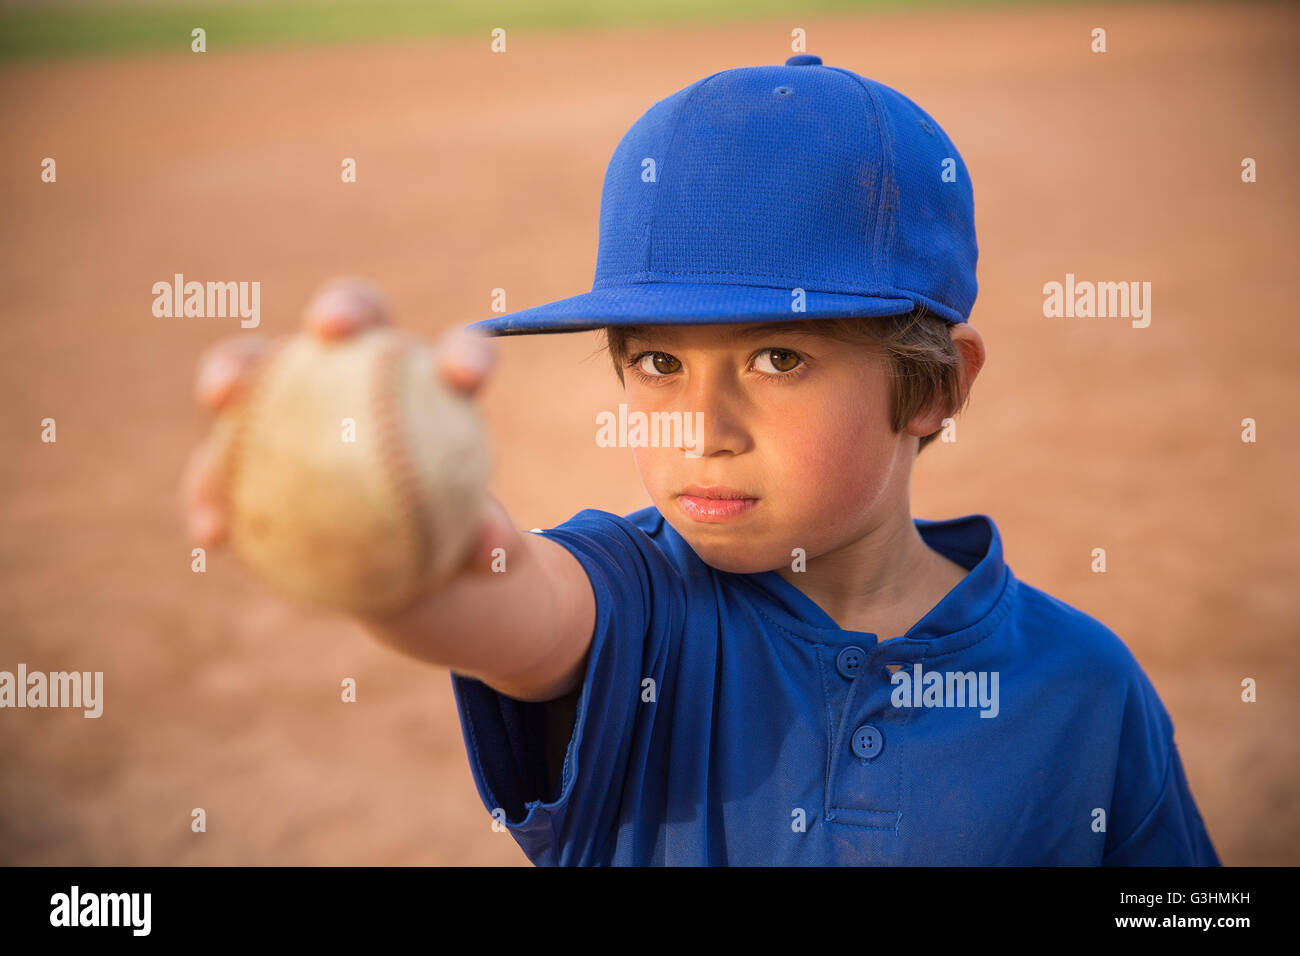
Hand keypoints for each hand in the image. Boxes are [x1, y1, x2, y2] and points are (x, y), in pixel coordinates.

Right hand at [179, 277, 513, 575]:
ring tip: (221, 397)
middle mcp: (366, 373)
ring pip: (262, 369)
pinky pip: (222, 462)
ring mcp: (300, 401)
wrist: (400, 571)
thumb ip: (488, 544)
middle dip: (343, 307)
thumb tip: (493, 549)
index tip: (466, 378)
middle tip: (329, 330)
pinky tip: (212, 530)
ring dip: (234, 369)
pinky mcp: (249, 449)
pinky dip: (210, 489)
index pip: (459, 358)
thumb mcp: (475, 554)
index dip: (465, 355)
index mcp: (437, 392)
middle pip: (353, 321)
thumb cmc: (446, 544)